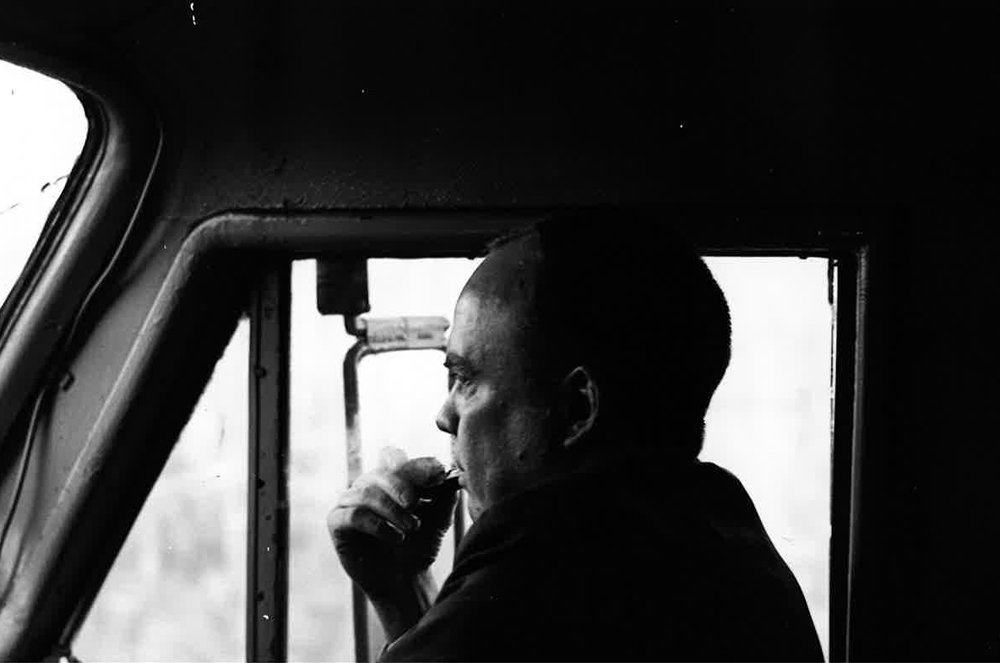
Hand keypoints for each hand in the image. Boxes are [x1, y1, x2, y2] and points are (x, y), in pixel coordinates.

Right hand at [327, 448, 457, 602]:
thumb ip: (445, 495)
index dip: (415, 464)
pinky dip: (377, 525)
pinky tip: (395, 537)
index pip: (395, 458)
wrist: (407, 579)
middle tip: (415, 504)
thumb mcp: (439, 517)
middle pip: (380, 471)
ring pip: (366, 492)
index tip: (438, 476)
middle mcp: (367, 485)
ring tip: (411, 528)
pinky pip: (353, 514)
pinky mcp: (337, 523)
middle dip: (402, 486)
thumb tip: (453, 473)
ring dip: (392, 510)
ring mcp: (350, 502)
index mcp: (389, 477)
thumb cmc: (420, 545)